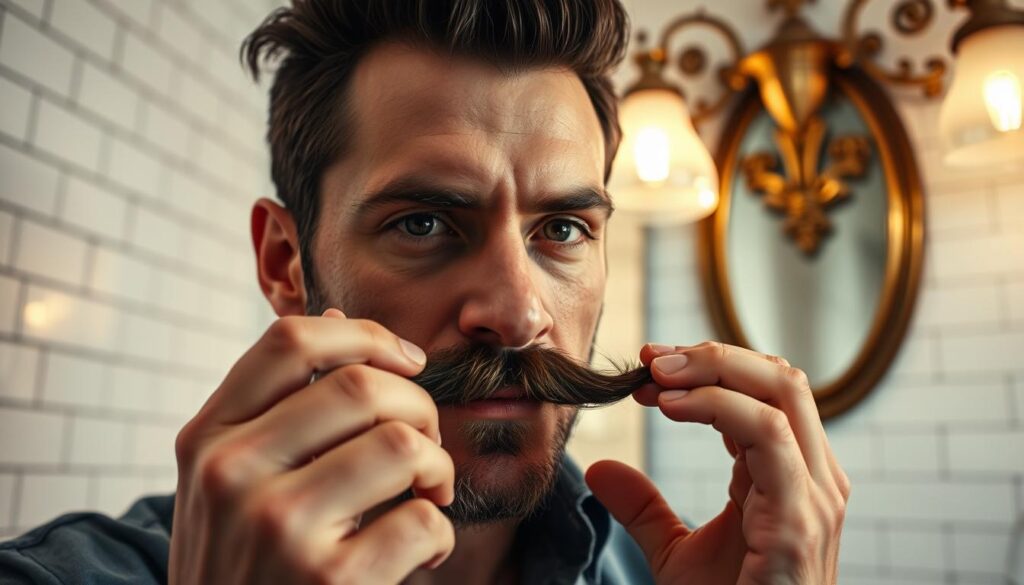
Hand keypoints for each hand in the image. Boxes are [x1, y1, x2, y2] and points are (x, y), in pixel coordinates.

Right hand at [169, 310, 455, 584]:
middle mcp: (231, 473)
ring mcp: (277, 527)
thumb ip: (276, 404)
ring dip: (439, 468)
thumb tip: (337, 318)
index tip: (408, 360)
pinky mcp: (327, 580)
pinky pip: (423, 521)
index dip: (366, 335)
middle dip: (420, 406)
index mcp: (207, 438)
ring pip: (404, 445)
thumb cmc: (241, 562)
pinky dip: (440, 532)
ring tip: (429, 493)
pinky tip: (421, 548)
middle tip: (426, 443)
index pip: (290, 340)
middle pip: (362, 387)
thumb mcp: (230, 481)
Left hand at [586, 341, 849, 584]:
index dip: (707, 369)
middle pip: (781, 377)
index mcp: (791, 476)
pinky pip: (767, 435)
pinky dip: (717, 407)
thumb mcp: (675, 554)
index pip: (763, 393)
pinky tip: (670, 406)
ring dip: (713, 370)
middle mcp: (813, 477)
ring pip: (782, 391)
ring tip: (654, 375)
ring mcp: (814, 495)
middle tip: (650, 358)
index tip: (647, 365)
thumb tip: (601, 469)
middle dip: (712, 356)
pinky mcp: (801, 518)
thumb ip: (644, 507)